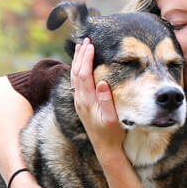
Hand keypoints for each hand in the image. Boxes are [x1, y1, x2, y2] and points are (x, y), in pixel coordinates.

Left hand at [71, 38, 125, 155]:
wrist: (105, 148)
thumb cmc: (112, 134)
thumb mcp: (112, 119)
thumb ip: (106, 101)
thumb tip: (102, 82)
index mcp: (87, 101)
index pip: (83, 75)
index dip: (86, 59)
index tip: (91, 45)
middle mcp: (80, 100)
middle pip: (76, 72)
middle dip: (80, 55)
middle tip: (85, 39)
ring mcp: (79, 102)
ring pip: (74, 77)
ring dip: (77, 60)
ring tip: (80, 47)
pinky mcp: (81, 104)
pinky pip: (76, 82)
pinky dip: (77, 69)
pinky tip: (80, 65)